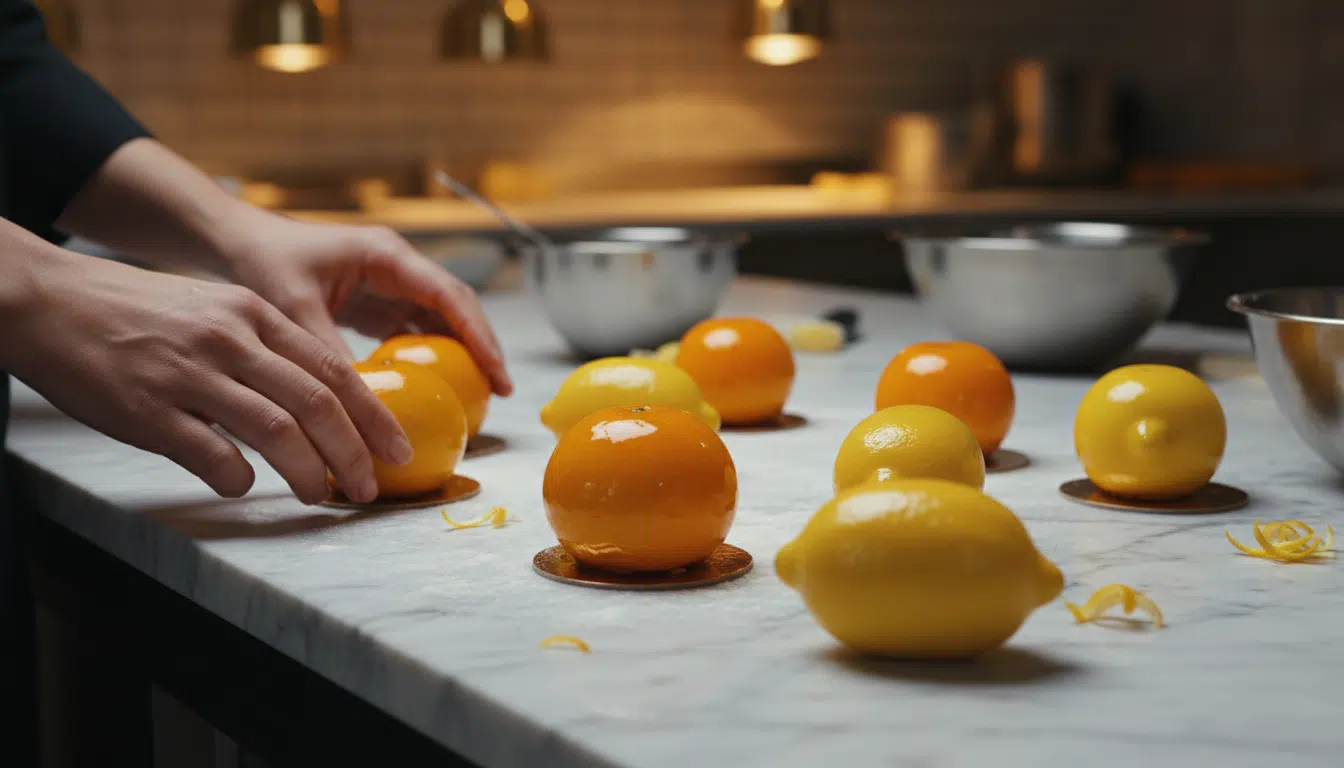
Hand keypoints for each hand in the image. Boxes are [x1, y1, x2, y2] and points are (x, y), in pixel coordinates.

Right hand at [7, 247, 413, 504]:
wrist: (49, 302)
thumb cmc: (136, 312)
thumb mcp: (213, 308)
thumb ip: (264, 348)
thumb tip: (319, 401)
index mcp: (252, 313)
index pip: (333, 368)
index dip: (373, 413)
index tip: (398, 446)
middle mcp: (229, 339)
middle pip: (316, 402)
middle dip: (355, 451)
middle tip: (372, 486)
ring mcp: (188, 374)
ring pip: (275, 429)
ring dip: (310, 470)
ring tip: (324, 494)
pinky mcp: (148, 409)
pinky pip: (211, 454)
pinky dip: (238, 477)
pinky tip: (244, 485)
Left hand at [222, 212, 512, 395]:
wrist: (227, 243)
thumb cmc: (259, 260)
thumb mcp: (295, 308)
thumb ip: (328, 352)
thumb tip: (356, 404)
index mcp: (386, 255)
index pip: (450, 296)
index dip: (480, 336)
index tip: (497, 373)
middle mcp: (394, 267)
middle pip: (454, 309)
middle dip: (480, 348)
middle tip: (498, 391)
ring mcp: (385, 286)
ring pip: (436, 323)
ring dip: (455, 356)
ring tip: (473, 398)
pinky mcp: (370, 304)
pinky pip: (408, 334)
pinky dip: (421, 362)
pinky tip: (426, 394)